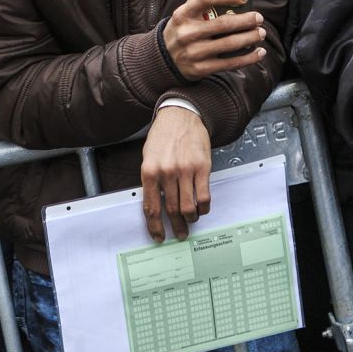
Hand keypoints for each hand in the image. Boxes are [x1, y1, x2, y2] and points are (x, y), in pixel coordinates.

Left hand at [140, 106, 211, 241]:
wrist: (180, 115)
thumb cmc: (163, 136)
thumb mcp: (148, 157)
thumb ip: (151, 181)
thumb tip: (154, 205)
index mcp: (149, 171)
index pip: (151, 207)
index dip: (155, 226)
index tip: (159, 236)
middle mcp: (167, 172)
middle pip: (171, 210)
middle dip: (175, 226)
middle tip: (179, 234)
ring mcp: (185, 170)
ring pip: (188, 207)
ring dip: (190, 218)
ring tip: (190, 220)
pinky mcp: (202, 168)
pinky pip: (203, 196)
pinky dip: (203, 208)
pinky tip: (201, 209)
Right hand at [162, 0, 266, 80]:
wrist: (164, 60)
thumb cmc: (182, 31)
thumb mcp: (183, 15)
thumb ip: (201, 4)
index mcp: (183, 14)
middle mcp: (187, 33)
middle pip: (224, 24)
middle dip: (247, 20)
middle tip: (258, 18)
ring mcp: (194, 52)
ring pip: (230, 43)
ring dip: (251, 37)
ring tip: (261, 33)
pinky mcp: (202, 68)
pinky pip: (231, 63)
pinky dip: (249, 58)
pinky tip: (259, 52)